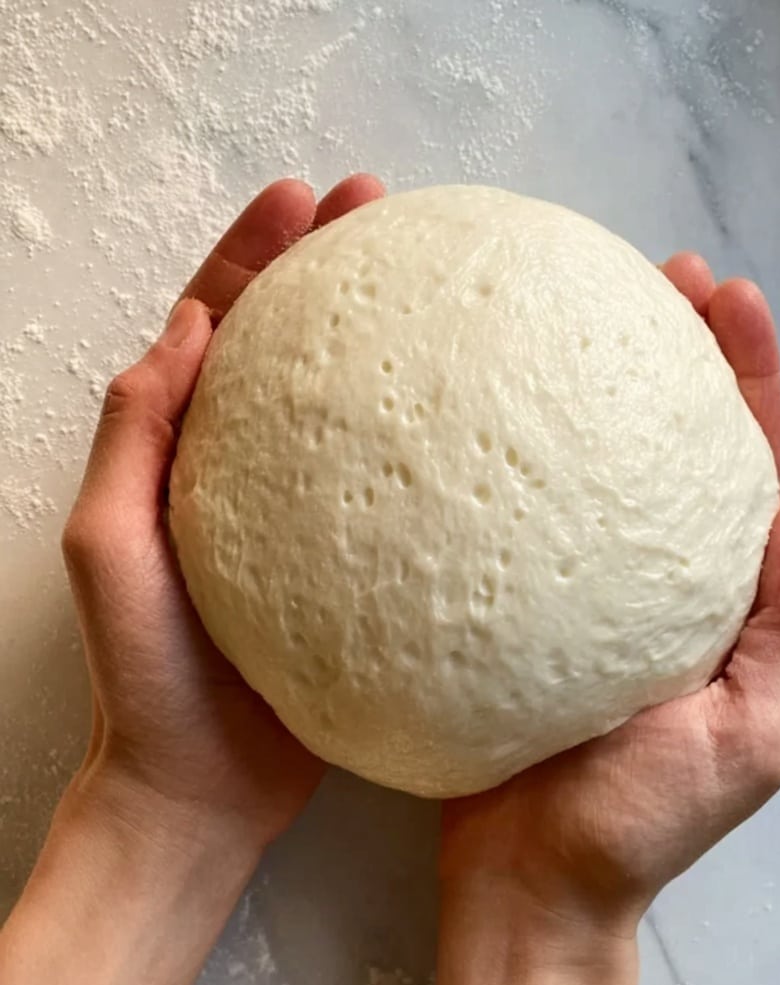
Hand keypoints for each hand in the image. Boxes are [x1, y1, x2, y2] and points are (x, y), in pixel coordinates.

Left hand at [62, 174, 384, 851]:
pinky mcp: (353, 555)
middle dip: (330, 263)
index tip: (306, 196)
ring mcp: (304, 507)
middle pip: (288, 339)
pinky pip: (386, 476)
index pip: (217, 322)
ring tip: (436, 277)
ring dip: (382, 333)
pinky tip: (464, 412)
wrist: (200, 789)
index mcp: (182, 447)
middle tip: (386, 206)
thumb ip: (136, 438)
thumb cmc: (146, 677)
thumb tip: (187, 328)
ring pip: (345, 399)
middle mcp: (246, 462)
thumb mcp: (110, 548)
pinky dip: (417, 432)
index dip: (255, 252)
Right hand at [440, 255, 779, 936]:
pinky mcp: (513, 600)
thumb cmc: (635, 826)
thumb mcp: (748, 739)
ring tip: (582, 304)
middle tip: (654, 273)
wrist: (525, 887)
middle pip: (679, 443)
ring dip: (599, 382)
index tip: (727, 294)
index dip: (748, 378)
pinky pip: (525, 511)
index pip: (750, 466)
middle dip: (679, 351)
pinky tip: (494, 405)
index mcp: (726, 599)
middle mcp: (660, 577)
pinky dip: (522, 452)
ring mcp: (584, 584)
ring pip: (602, 464)